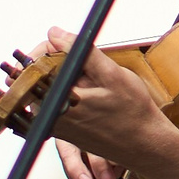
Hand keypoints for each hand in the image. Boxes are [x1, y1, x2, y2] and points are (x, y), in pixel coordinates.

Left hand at [25, 30, 178, 178]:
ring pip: (46, 89)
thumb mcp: (112, 74)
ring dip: (64, 78)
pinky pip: (53, 103)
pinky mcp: (58, 131)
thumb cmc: (132, 113)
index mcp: (58, 99)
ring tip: (90, 80)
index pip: (35, 63)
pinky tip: (89, 94)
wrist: (143, 145)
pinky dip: (68, 93)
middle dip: (58, 62)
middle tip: (83, 62)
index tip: (66, 44)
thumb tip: (55, 33)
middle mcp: (49, 114)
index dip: (50, 47)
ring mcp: (52, 125)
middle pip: (37, 76)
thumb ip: (80, 51)